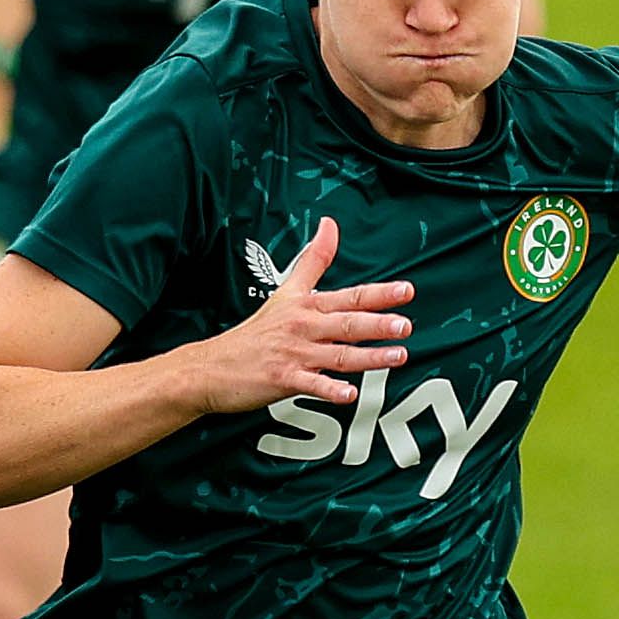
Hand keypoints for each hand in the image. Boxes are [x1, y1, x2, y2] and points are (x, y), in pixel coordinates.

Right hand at [172, 218, 414, 416]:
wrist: (212, 366)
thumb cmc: (256, 331)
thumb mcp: (286, 290)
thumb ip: (314, 259)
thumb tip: (330, 224)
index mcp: (307, 306)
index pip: (350, 296)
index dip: (379, 293)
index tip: (406, 290)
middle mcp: (304, 327)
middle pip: (347, 323)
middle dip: (378, 324)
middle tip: (405, 325)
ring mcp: (294, 353)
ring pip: (338, 355)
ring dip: (368, 357)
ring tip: (397, 357)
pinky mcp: (283, 378)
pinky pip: (312, 385)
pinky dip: (330, 390)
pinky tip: (350, 394)